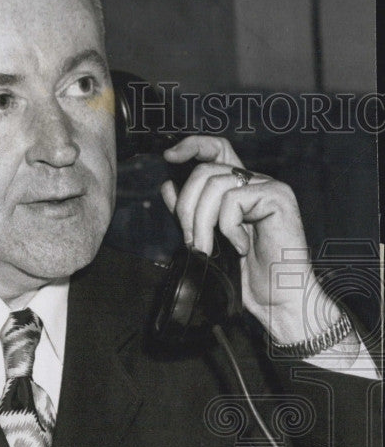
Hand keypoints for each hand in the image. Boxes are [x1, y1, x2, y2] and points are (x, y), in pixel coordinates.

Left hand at [161, 136, 334, 342]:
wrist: (278, 300)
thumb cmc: (250, 277)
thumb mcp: (209, 241)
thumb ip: (191, 214)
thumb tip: (168, 186)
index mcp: (240, 189)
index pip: (216, 149)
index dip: (192, 146)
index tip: (169, 158)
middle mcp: (255, 182)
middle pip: (206, 171)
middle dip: (187, 208)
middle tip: (191, 241)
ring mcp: (268, 187)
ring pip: (215, 185)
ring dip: (202, 223)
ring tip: (210, 249)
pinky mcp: (277, 198)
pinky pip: (233, 201)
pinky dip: (228, 229)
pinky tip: (242, 247)